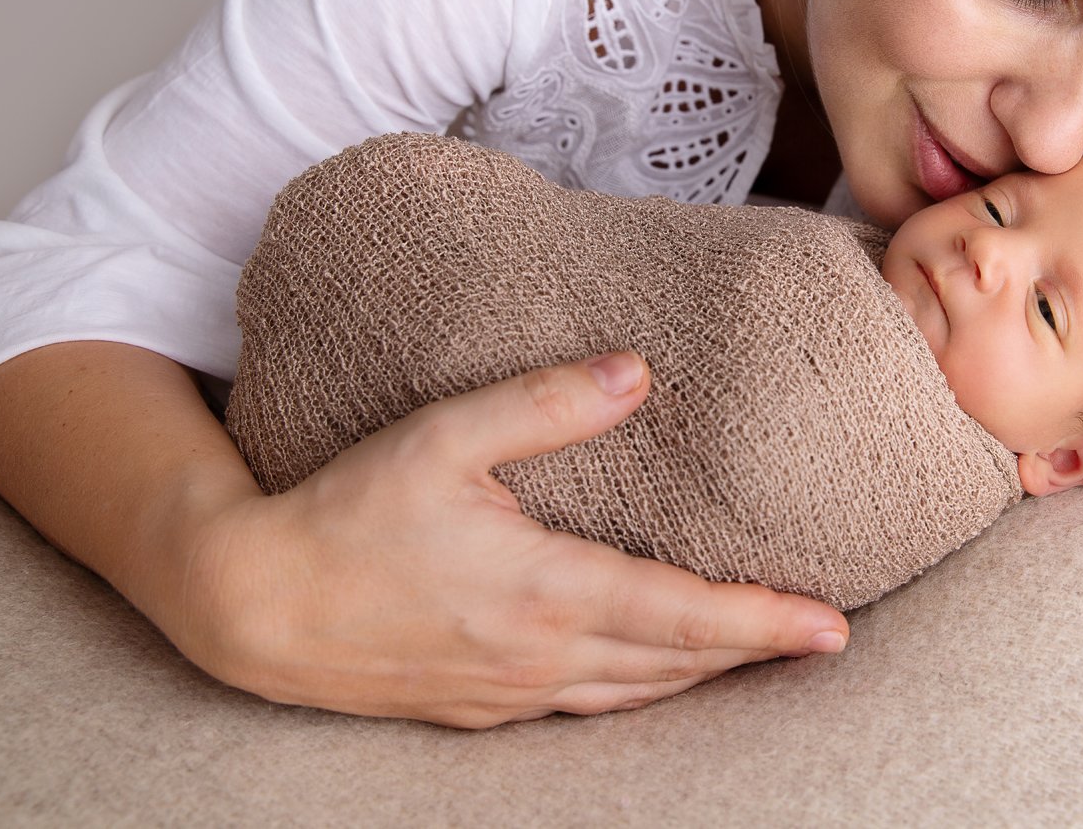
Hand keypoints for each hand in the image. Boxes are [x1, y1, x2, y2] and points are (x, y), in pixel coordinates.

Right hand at [174, 353, 849, 727]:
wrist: (252, 603)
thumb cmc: (345, 512)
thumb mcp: (442, 436)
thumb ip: (544, 402)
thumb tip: (638, 370)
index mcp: (545, 589)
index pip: (683, 614)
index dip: (763, 622)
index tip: (829, 627)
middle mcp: (540, 655)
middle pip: (675, 663)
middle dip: (754, 652)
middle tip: (821, 637)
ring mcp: (511, 693)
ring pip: (636, 694)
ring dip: (704, 675)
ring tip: (758, 652)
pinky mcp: (481, 712)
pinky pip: (587, 708)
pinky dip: (641, 691)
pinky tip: (654, 673)